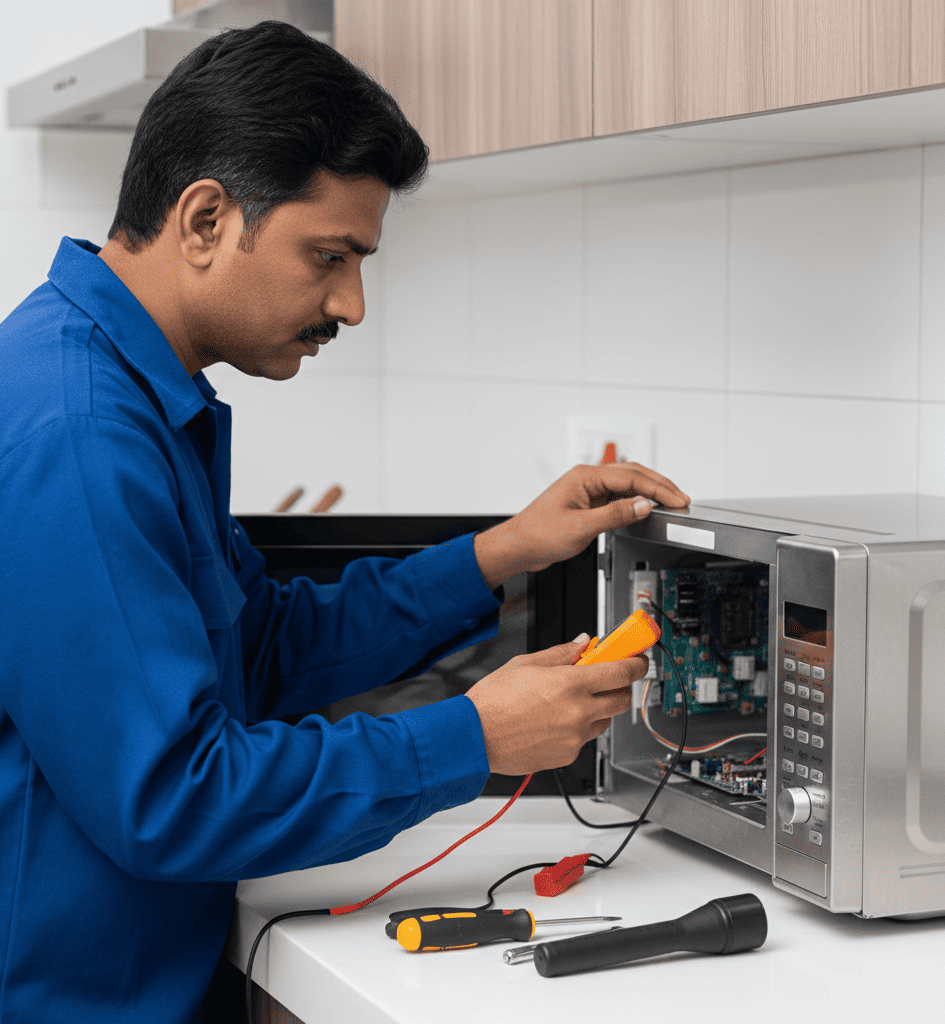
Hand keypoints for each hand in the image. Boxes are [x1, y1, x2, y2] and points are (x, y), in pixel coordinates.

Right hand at [465, 636, 647, 774]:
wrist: (474, 736)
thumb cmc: (493, 701)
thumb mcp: (525, 663)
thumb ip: (561, 653)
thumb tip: (582, 643)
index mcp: (571, 683)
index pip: (622, 672)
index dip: (636, 663)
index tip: (638, 659)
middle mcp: (578, 712)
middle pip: (622, 699)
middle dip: (619, 687)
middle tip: (606, 678)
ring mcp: (575, 737)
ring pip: (604, 720)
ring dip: (598, 708)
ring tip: (571, 701)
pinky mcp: (567, 755)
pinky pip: (584, 739)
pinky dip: (578, 728)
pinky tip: (555, 720)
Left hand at [474, 462, 689, 589]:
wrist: (518, 547)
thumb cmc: (538, 534)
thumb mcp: (581, 527)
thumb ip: (615, 515)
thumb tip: (642, 505)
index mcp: (585, 477)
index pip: (631, 477)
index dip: (658, 488)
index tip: (677, 498)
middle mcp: (587, 479)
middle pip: (632, 475)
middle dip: (659, 486)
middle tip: (682, 498)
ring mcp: (588, 491)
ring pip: (627, 486)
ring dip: (648, 492)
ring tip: (670, 502)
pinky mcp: (588, 504)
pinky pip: (618, 498)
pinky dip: (635, 503)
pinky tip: (645, 509)